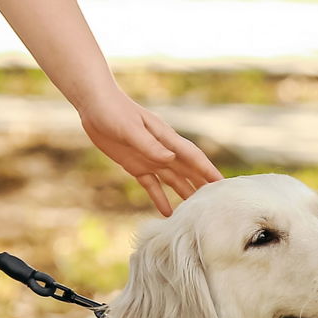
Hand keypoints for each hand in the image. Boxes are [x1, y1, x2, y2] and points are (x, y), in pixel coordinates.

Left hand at [78, 92, 220, 215]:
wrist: (95, 104)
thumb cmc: (114, 111)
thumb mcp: (130, 129)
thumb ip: (150, 145)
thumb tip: (170, 160)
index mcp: (166, 139)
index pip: (192, 157)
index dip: (208, 170)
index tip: (222, 184)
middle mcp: (162, 150)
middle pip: (188, 171)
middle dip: (202, 186)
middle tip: (217, 204)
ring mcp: (150, 158)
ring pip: (173, 180)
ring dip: (185, 194)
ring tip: (196, 213)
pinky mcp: (135, 165)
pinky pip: (151, 185)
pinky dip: (159, 198)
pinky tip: (167, 212)